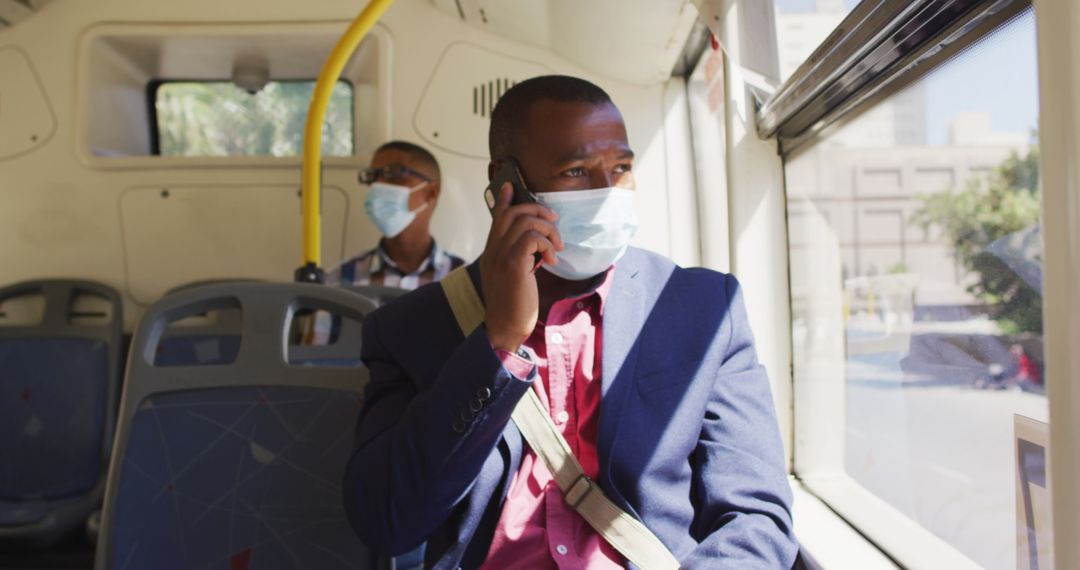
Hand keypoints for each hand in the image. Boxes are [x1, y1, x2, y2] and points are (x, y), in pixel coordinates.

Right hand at [479, 183, 563, 351]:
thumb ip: (518, 258)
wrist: (505, 328)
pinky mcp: (513, 264)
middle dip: (537, 210)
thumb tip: (536, 246)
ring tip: (556, 248)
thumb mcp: (513, 277)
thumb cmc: (513, 306)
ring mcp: (501, 256)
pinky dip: (547, 244)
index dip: (505, 199)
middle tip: (554, 221)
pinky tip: (552, 261)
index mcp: (492, 251)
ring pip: (526, 222)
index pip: (497, 217)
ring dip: (548, 230)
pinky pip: (533, 238)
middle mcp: (493, 250)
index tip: (511, 185)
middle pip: (513, 213)